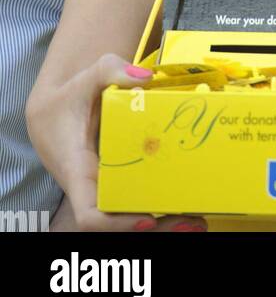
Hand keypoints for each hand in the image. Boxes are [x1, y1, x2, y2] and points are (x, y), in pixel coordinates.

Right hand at [28, 54, 205, 232]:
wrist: (54, 113)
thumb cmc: (68, 99)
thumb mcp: (85, 78)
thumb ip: (110, 70)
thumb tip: (144, 76)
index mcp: (78, 170)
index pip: (90, 213)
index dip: (117, 223)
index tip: (148, 219)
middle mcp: (92, 187)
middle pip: (121, 220)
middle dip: (156, 226)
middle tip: (192, 221)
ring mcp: (106, 188)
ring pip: (131, 215)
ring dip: (164, 223)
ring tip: (199, 221)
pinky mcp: (119, 182)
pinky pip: (138, 200)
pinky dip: (161, 206)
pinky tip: (189, 205)